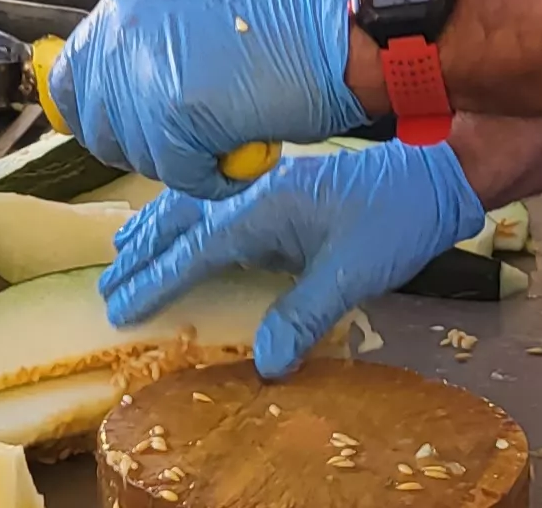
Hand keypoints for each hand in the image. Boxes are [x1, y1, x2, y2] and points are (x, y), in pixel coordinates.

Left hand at [53, 0, 364, 197]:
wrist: (333, 31)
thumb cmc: (278, 34)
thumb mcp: (184, 29)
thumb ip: (140, 59)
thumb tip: (105, 107)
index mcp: (120, 12)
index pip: (67, 83)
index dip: (96, 118)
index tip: (127, 132)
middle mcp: (120, 37)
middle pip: (98, 129)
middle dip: (144, 145)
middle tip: (194, 135)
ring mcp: (142, 73)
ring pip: (138, 157)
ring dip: (183, 161)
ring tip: (225, 131)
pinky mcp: (173, 112)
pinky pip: (177, 175)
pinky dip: (212, 177)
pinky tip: (239, 149)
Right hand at [103, 140, 483, 377]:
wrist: (432, 177)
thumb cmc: (396, 222)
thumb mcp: (352, 274)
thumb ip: (302, 314)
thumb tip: (263, 364)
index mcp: (263, 208)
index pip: (194, 250)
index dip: (156, 281)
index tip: (121, 306)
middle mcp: (253, 190)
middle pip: (181, 221)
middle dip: (142, 253)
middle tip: (108, 283)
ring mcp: (264, 184)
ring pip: (193, 205)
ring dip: (156, 229)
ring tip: (123, 250)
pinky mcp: (278, 187)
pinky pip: (214, 201)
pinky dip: (184, 214)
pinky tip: (179, 224)